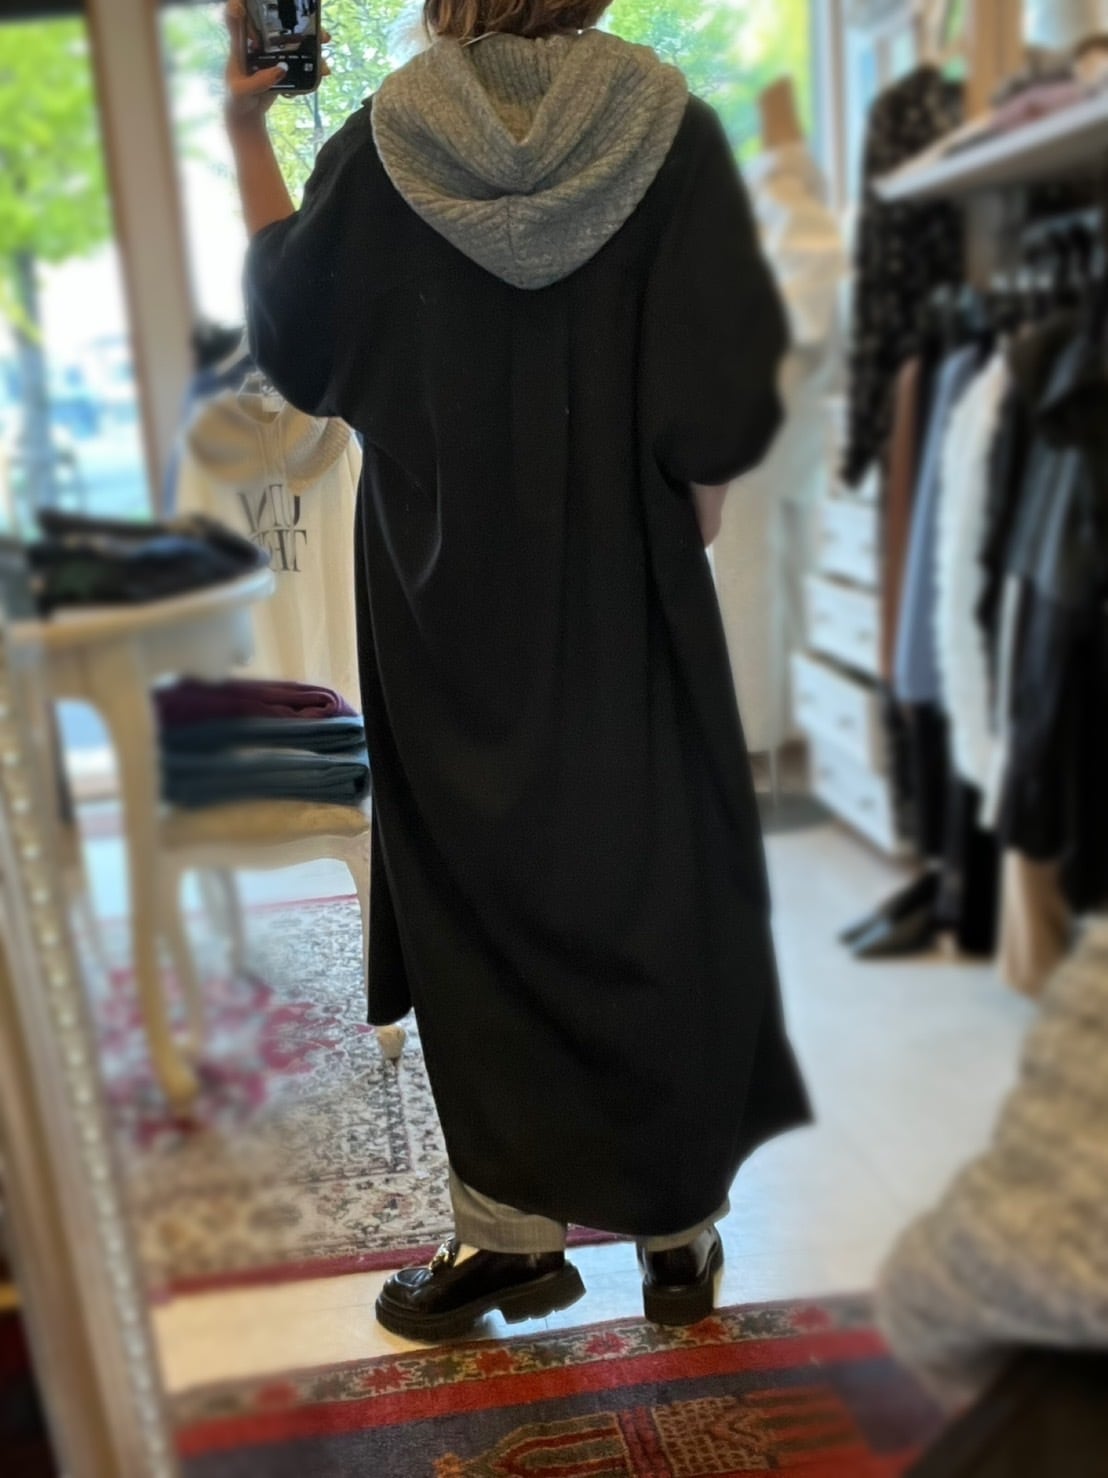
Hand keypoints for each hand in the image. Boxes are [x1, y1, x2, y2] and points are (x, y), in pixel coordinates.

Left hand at [224, 2, 331, 124]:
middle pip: (276, 25)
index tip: (257, 6)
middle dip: (296, 24)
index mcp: (241, 44)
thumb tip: (281, 69)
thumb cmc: (237, 100)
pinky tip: (320, 72)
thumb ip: (258, 81)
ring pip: (292, 43)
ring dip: (311, 45)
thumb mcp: (242, 91)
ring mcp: (271, 56)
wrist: (246, 114)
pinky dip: (312, 66)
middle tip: (316, 30)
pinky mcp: (281, 68)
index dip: (244, 6)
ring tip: (323, 50)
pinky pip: (299, 62)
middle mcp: (257, 44)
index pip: (240, 16)